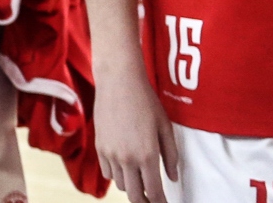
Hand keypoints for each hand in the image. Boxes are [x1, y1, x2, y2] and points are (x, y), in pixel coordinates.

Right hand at [94, 65, 179, 202]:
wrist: (118, 81)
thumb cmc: (145, 101)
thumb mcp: (165, 128)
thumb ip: (171, 156)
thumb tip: (173, 177)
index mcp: (147, 155)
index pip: (154, 191)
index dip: (160, 202)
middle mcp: (127, 158)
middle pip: (135, 195)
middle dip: (145, 201)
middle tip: (152, 199)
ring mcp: (110, 153)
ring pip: (121, 184)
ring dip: (131, 186)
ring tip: (140, 180)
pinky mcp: (99, 146)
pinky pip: (107, 172)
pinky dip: (117, 174)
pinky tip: (125, 167)